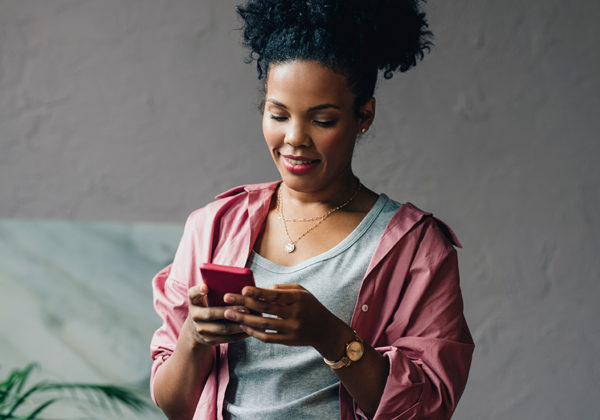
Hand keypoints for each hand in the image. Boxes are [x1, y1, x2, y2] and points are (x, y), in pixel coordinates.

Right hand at [185, 283, 248, 346]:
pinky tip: (251, 328)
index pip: (193, 294)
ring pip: (222, 328)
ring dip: (238, 324)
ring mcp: (201, 330)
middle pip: (211, 314)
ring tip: (252, 318)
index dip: (198, 291)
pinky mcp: (210, 341)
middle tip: (246, 308)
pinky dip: (240, 334)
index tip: (205, 287)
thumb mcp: (204, 297)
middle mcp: (194, 316)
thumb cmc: (206, 306)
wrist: (195, 330)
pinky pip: (227, 339)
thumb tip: (234, 279)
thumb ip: (213, 289)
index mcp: (194, 301)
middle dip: (230, 311)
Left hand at [222, 284, 350, 357]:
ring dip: (244, 319)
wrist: (325, 330)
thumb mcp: (302, 292)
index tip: (243, 288)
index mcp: (298, 299)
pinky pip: (267, 338)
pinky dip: (254, 332)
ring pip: (263, 325)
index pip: (275, 295)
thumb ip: (283, 288)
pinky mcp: (288, 341)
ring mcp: (291, 329)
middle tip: (226, 299)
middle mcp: (294, 314)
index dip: (258, 292)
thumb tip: (263, 289)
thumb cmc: (310, 306)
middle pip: (265, 309)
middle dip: (244, 303)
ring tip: (229, 314)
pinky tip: (243, 326)